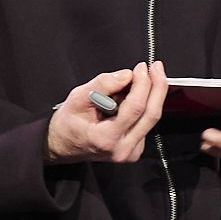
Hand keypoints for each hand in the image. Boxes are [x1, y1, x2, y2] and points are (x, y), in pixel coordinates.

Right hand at [47, 62, 164, 165]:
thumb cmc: (67, 125)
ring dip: (150, 96)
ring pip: (151, 118)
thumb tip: (126, 75)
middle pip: (151, 115)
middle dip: (157, 87)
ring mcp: (131, 152)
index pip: (135, 109)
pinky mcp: (135, 149)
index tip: (141, 68)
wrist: (63, 145)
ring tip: (137, 81)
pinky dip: (143, 106)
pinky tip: (130, 100)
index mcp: (106, 139)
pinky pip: (146, 123)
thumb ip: (102, 85)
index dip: (142, 84)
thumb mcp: (77, 99)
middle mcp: (123, 149)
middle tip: (155, 68)